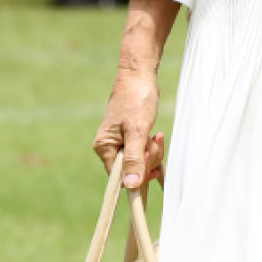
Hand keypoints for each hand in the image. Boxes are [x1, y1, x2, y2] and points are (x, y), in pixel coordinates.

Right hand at [93, 66, 164, 187]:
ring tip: (156, 135)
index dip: (139, 173)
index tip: (151, 161)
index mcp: (104, 147)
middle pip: (132, 170)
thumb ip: (134, 159)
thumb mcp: (137, 131)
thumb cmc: (136, 99)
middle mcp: (109, 147)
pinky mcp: (130, 138)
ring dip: (153, 152)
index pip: (121, 177)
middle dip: (148, 159)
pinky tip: (157, 136)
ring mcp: (120, 143)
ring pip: (141, 162)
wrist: (139, 76)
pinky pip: (144, 152)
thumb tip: (131, 185)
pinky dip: (152, 147)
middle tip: (153, 140)